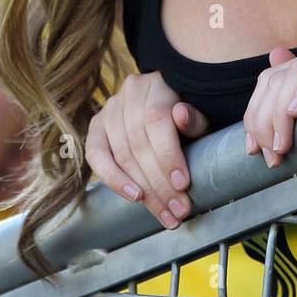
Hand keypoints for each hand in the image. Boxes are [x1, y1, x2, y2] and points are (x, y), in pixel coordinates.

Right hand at [85, 71, 209, 228]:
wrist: (169, 106)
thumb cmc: (187, 116)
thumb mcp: (200, 115)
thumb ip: (194, 119)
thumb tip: (181, 115)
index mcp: (157, 83)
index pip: (156, 119)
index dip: (168, 154)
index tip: (183, 184)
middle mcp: (130, 91)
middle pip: (138, 143)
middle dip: (160, 183)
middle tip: (178, 210)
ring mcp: (110, 108)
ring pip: (121, 154)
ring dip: (143, 189)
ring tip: (164, 213)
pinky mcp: (96, 126)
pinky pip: (95, 155)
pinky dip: (113, 179)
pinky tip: (134, 196)